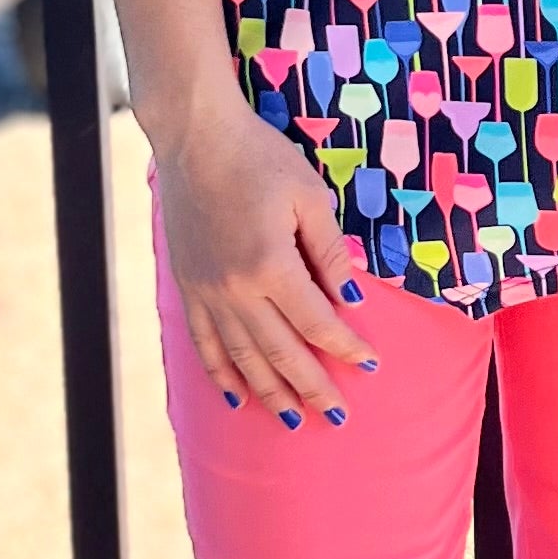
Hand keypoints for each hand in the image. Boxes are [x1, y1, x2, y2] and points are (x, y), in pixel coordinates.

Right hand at [152, 87, 376, 424]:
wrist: (195, 138)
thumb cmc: (259, 157)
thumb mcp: (310, 196)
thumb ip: (329, 252)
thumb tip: (349, 300)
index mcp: (271, 265)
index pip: (317, 323)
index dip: (346, 347)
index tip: (369, 365)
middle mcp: (235, 288)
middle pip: (281, 352)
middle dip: (313, 388)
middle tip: (338, 417)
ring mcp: (207, 291)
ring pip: (242, 357)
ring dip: (270, 392)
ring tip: (294, 420)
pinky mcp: (188, 286)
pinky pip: (204, 342)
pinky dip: (221, 373)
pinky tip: (236, 396)